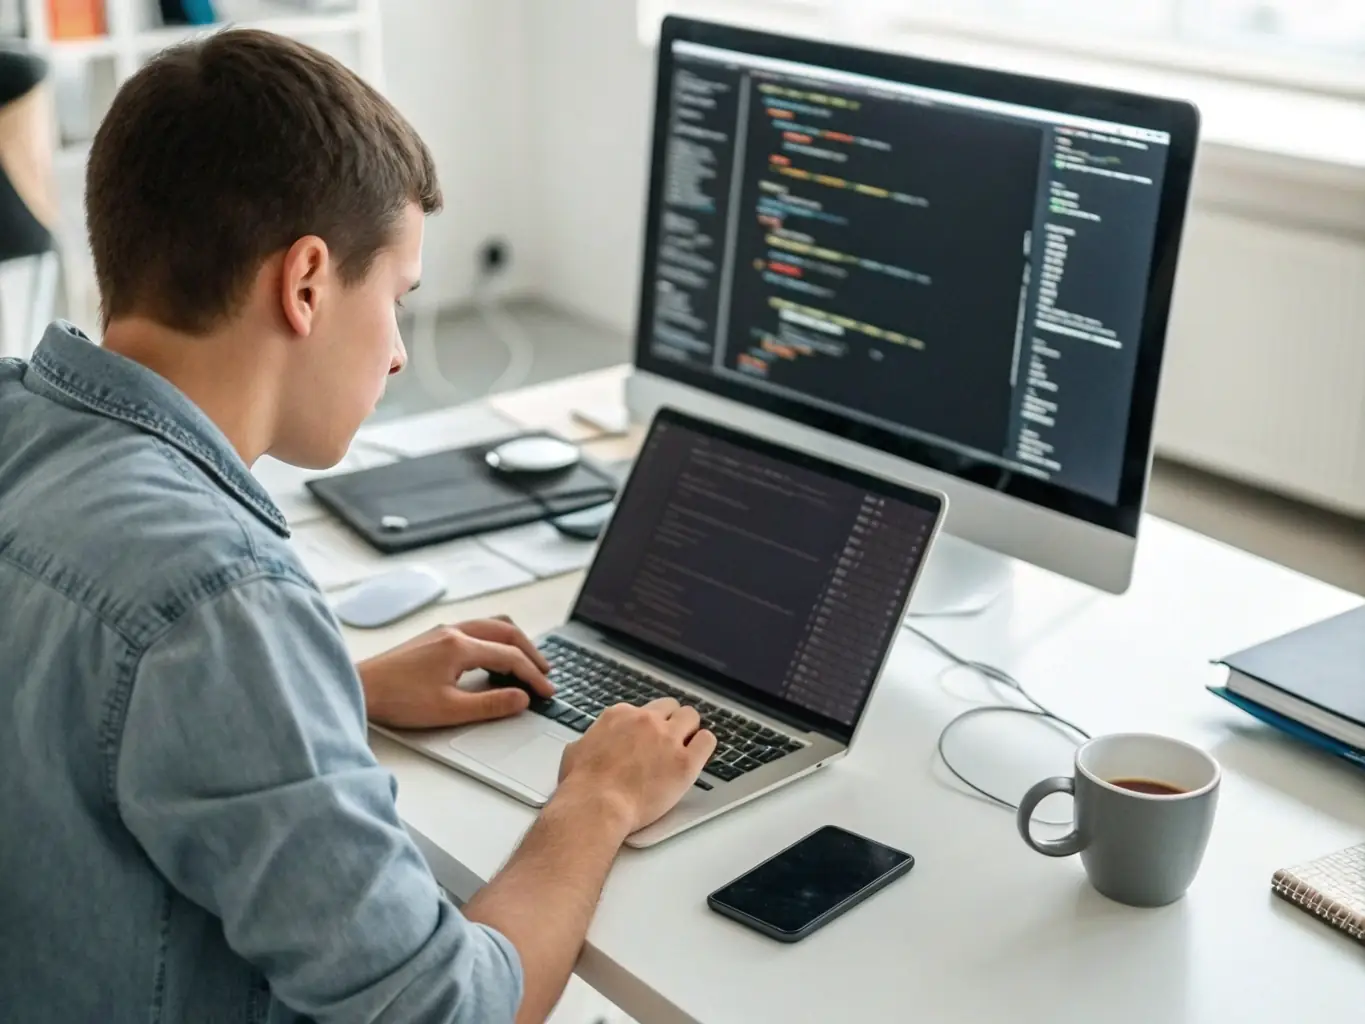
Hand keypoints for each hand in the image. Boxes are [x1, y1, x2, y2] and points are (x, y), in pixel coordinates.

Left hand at [356, 618, 551, 728]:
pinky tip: (493, 657)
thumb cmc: (397, 699)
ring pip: (492, 624)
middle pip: (507, 632)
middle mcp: (454, 631)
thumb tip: (521, 699)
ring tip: (526, 661)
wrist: (359, 688)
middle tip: (545, 674)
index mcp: (460, 646)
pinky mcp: (434, 636)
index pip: (510, 657)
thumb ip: (490, 705)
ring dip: (514, 641)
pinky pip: (476, 627)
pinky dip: (496, 639)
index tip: (547, 692)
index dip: (533, 676)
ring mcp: (443, 630)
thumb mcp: (448, 710)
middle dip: (531, 652)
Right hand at [556, 698, 716, 833]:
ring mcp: (667, 739)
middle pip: (670, 708)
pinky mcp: (685, 761)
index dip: (647, 727)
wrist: (596, 806)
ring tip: (685, 748)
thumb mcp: (575, 751)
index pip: (644, 710)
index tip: (647, 740)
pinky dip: (703, 746)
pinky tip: (697, 756)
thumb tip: (588, 745)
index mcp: (620, 715)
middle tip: (669, 742)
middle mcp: (646, 721)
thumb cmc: (582, 786)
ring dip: (689, 730)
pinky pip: (707, 740)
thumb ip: (590, 741)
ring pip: (691, 717)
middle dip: (671, 722)